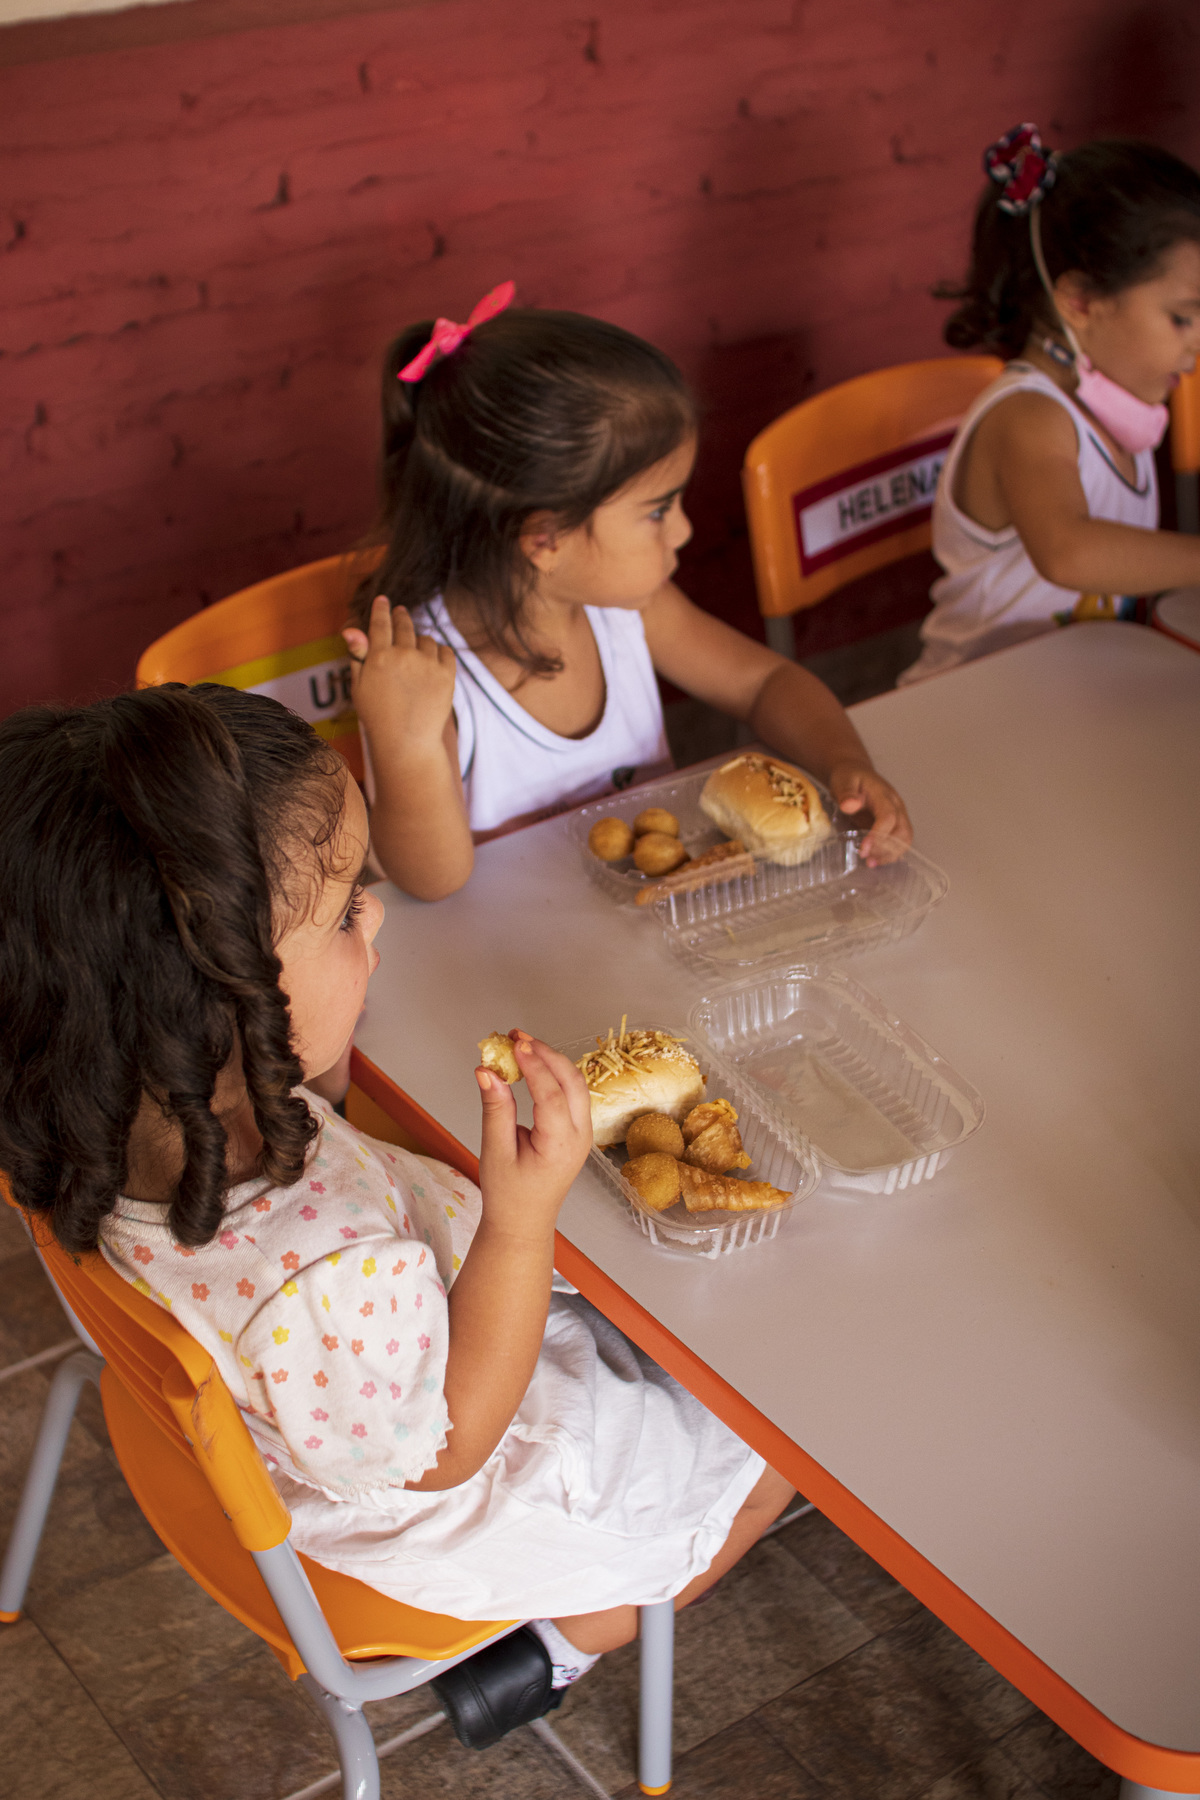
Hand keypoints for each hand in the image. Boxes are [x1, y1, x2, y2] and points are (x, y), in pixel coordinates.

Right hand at [343, 596, 455, 753]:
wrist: (407, 742)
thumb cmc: (378, 716)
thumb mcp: (360, 686)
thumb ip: (358, 656)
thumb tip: (351, 628)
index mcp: (379, 657)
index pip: (380, 623)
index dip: (381, 609)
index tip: (383, 600)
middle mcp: (404, 656)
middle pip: (405, 625)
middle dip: (401, 616)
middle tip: (400, 612)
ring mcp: (428, 664)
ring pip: (426, 639)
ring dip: (420, 642)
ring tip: (415, 653)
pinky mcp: (447, 675)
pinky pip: (445, 651)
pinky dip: (439, 653)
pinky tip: (432, 661)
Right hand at [475, 1033, 592, 1239]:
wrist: (523, 1222)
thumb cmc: (508, 1194)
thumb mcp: (496, 1151)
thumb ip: (495, 1108)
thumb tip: (487, 1071)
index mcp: (561, 1146)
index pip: (552, 1094)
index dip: (535, 1065)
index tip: (515, 1044)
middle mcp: (580, 1137)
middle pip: (572, 1081)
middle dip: (546, 1054)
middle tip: (517, 1037)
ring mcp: (584, 1133)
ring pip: (576, 1084)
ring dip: (551, 1060)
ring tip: (521, 1045)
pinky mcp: (578, 1130)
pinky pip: (572, 1093)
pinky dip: (554, 1073)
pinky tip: (532, 1065)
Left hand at [828, 763, 912, 863]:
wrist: (855, 773)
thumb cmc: (849, 777)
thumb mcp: (843, 780)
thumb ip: (846, 792)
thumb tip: (850, 805)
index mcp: (884, 794)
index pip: (888, 817)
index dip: (878, 835)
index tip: (863, 849)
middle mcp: (896, 805)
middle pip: (903, 831)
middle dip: (887, 848)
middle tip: (867, 858)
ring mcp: (898, 815)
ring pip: (905, 838)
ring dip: (891, 854)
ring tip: (871, 863)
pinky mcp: (895, 824)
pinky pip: (899, 841)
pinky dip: (890, 853)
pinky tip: (876, 861)